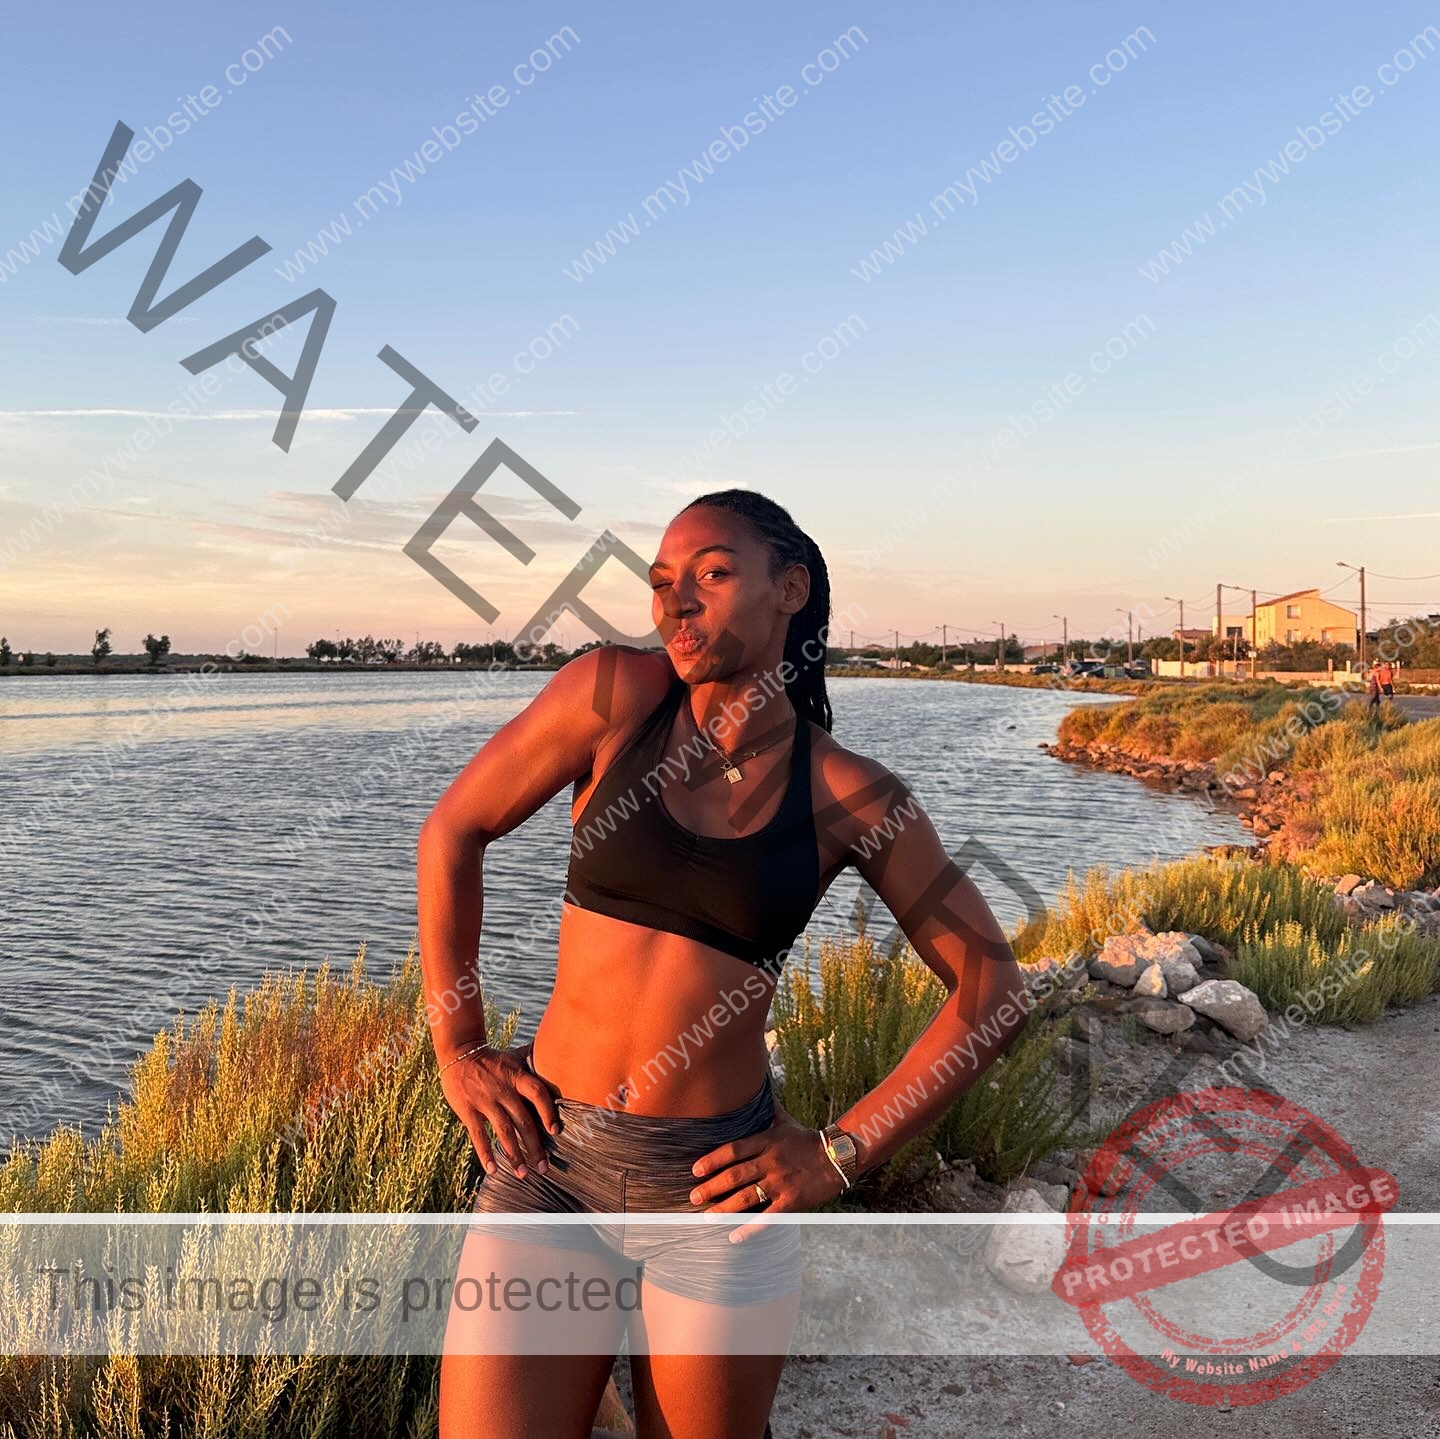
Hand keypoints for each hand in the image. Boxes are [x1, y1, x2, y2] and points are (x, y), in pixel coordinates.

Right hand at [439, 1040, 560, 1178]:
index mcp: (517, 1077)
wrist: (459, 1053)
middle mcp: (503, 1090)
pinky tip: (493, 1170)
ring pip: (503, 1132)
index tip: (555, 1132)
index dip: (548, 1112)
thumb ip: (535, 1060)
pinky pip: (478, 1135)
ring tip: (523, 1174)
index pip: (538, 1093)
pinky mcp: (468, 1110)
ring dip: (514, 1155)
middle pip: (523, 1121)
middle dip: (535, 1147)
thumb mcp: (515, 1056)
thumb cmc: (493, 1059)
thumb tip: (559, 1053)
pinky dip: (486, 1154)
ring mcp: (485, 1101)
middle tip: (544, 1168)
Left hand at [687, 1096, 847, 1242]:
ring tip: (707, 1217)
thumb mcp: (785, 1121)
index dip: (712, 1160)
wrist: (837, 1156)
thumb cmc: (807, 1139)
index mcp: (767, 1141)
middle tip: (694, 1196)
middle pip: (735, 1175)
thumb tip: (754, 1087)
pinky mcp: (792, 1201)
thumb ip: (767, 1109)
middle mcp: (771, 1162)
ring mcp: (781, 1183)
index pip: (733, 1150)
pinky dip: (749, 1228)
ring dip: (724, 1209)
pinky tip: (734, 1235)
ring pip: (747, 1198)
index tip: (695, 1170)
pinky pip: (768, 1218)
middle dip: (711, 1187)